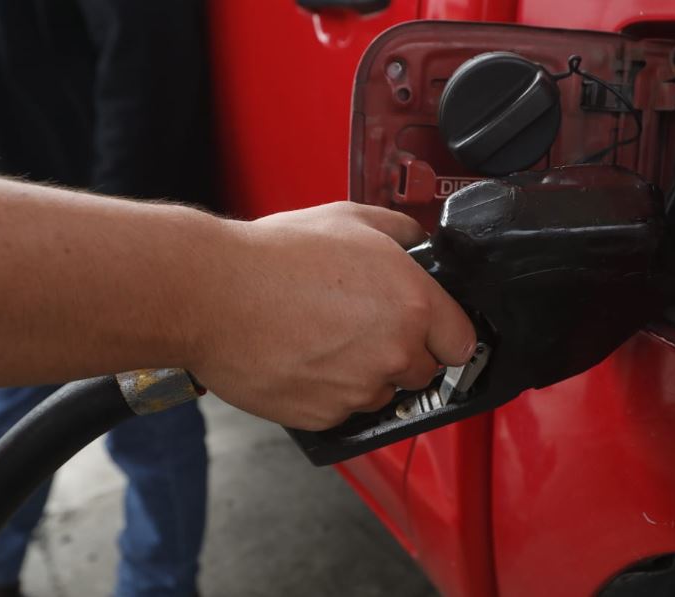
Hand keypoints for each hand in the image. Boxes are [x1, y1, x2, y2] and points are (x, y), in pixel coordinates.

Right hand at [189, 202, 476, 429]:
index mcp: (414, 305)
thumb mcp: (349, 219)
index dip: (444, 334)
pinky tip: (303, 359)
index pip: (462, 342)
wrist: (212, 295)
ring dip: (365, 375)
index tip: (430, 332)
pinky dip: (328, 393)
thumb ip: (400, 232)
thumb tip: (419, 241)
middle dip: (402, 353)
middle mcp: (395, 352)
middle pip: (423, 371)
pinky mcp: (325, 416)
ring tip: (324, 340)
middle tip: (361, 327)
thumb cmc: (275, 256)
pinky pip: (342, 410)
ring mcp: (360, 389)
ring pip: (382, 393)